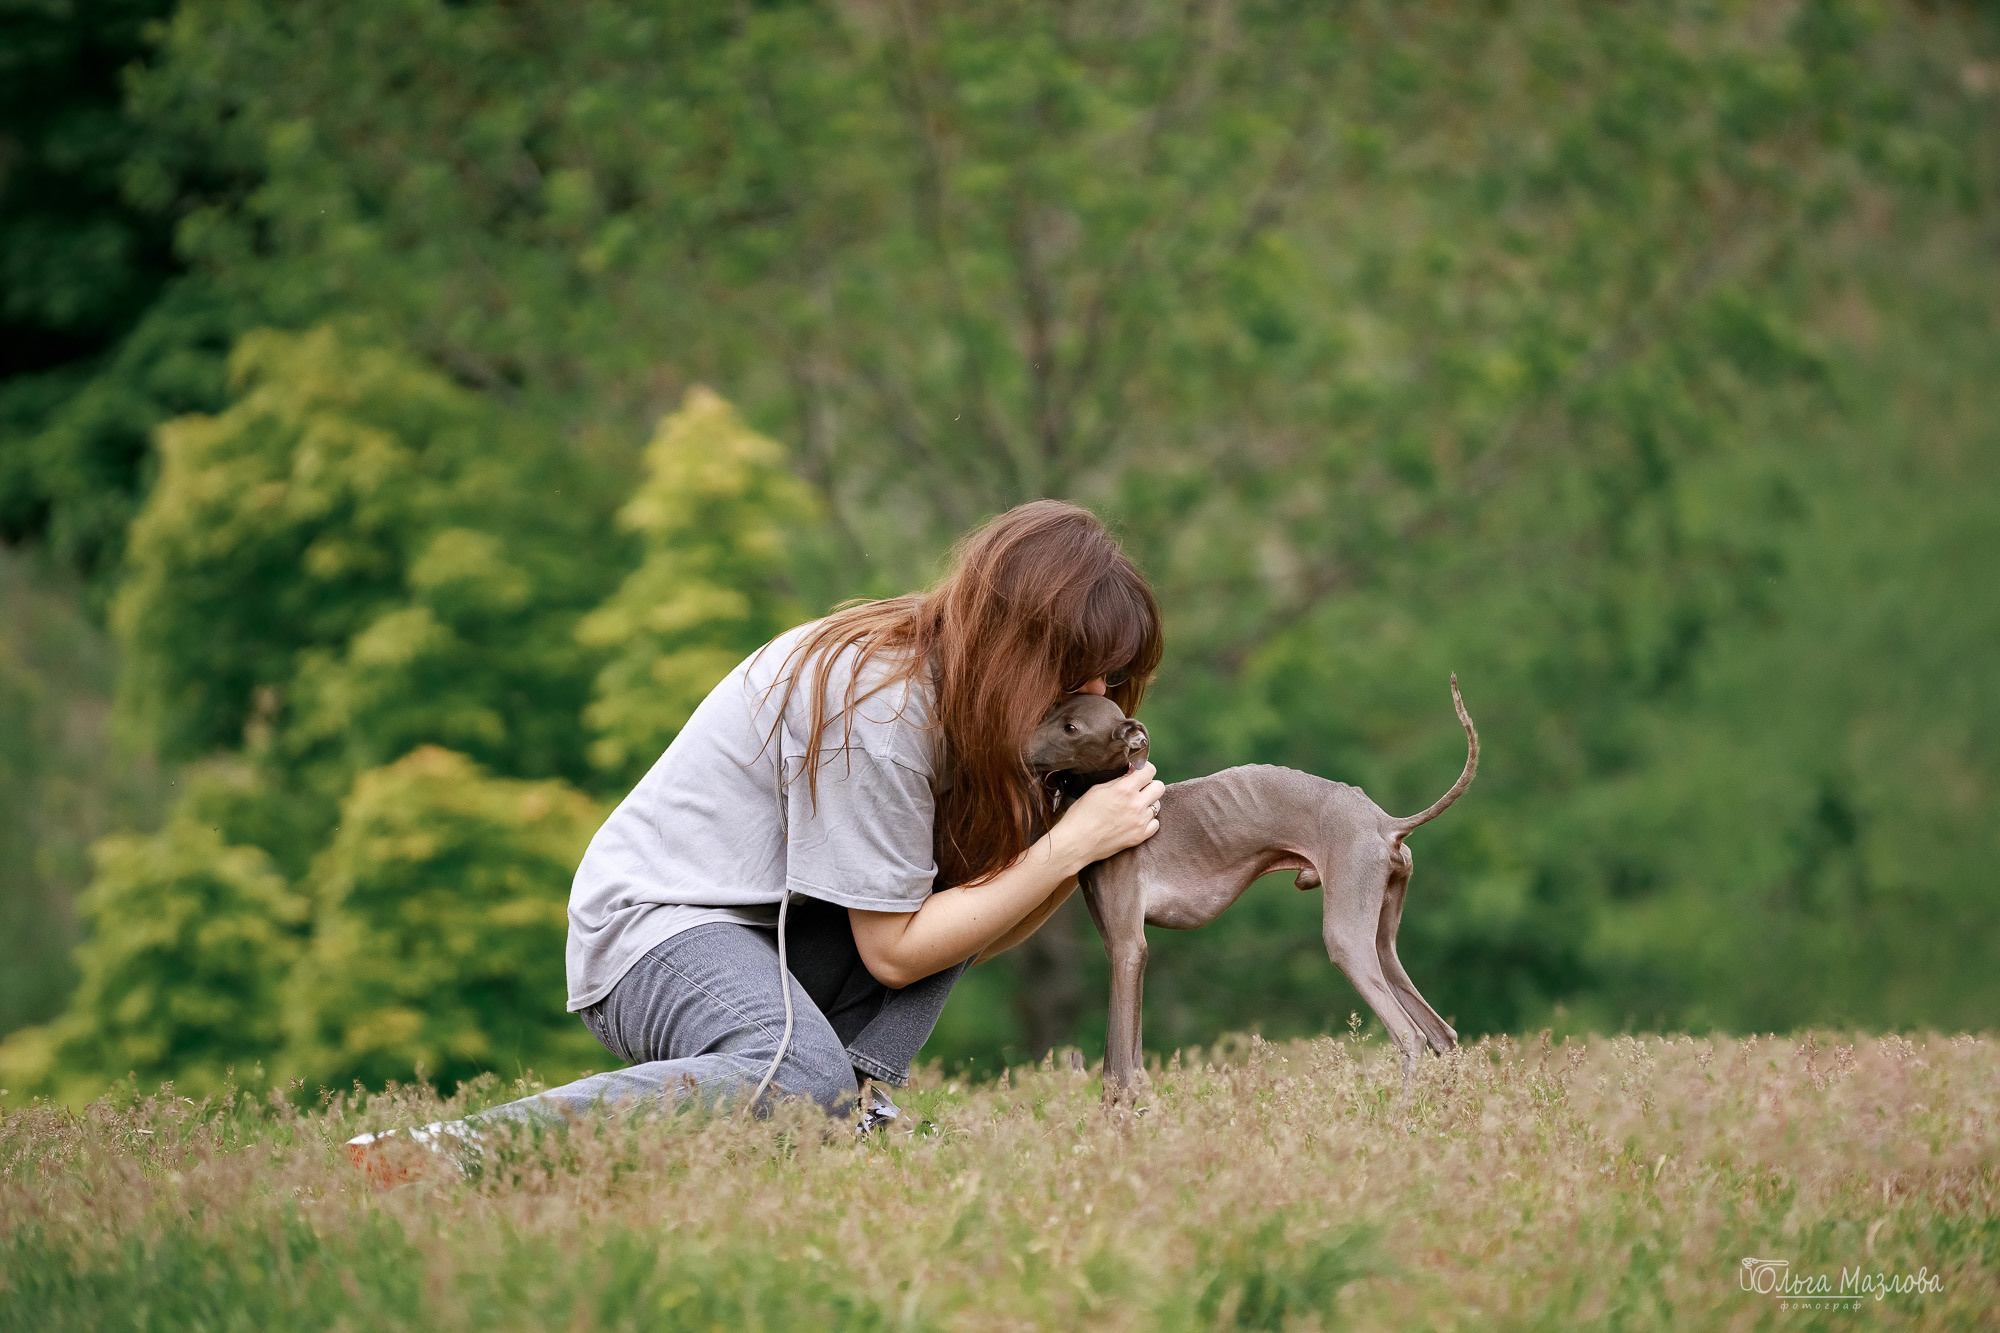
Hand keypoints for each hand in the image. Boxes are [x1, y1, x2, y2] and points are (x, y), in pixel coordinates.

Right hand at [1048, 762, 1163, 871]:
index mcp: (1124, 789)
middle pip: (1159, 787)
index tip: (1139, 772)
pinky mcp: (1140, 836)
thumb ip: (1118, 780)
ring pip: (1157, 805)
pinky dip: (1148, 821)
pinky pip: (1155, 823)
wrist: (1076, 843)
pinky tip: (1135, 820)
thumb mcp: (1097, 790)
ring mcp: (1140, 822)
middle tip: (1138, 789)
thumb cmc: (1082, 814)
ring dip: (1148, 803)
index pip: (1150, 771)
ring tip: (1133, 807)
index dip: (1145, 769)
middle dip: (1149, 785)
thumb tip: (1131, 773)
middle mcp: (1136, 805)